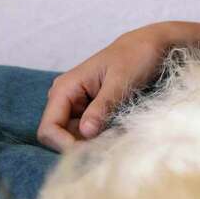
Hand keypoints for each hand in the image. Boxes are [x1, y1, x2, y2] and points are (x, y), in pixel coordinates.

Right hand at [36, 21, 199, 151]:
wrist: (151, 46)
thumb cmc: (136, 56)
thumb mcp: (120, 81)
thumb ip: (102, 106)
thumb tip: (84, 133)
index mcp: (65, 87)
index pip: (48, 128)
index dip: (63, 144)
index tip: (89, 152)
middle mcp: (65, 98)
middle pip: (60, 137)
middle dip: (80, 146)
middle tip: (108, 147)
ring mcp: (77, 106)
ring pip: (75, 138)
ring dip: (92, 143)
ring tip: (117, 138)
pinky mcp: (91, 111)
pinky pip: (89, 133)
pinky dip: (101, 137)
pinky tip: (117, 133)